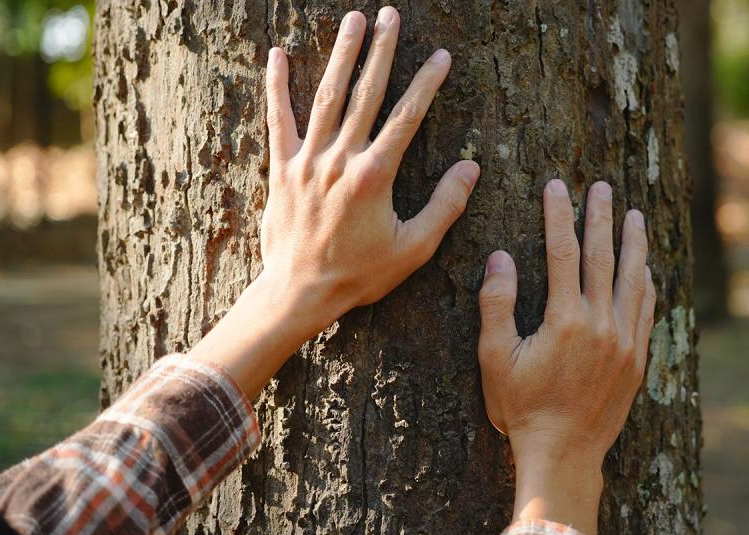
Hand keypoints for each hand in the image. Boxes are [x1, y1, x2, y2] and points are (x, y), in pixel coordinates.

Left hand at [191, 8, 477, 398]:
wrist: (299, 292)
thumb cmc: (360, 274)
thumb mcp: (413, 248)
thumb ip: (445, 206)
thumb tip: (471, 168)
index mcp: (376, 175)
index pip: (407, 117)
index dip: (427, 83)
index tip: (441, 56)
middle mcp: (341, 159)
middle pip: (366, 93)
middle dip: (381, 51)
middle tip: (390, 16)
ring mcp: (308, 160)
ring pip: (327, 96)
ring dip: (341, 55)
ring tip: (353, 20)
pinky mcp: (281, 168)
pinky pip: (279, 119)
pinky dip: (277, 86)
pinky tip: (277, 54)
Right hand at [477, 179, 656, 534]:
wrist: (564, 453)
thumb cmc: (522, 409)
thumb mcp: (494, 358)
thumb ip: (496, 304)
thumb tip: (500, 257)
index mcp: (565, 320)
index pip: (562, 253)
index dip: (559, 216)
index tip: (557, 187)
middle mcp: (601, 324)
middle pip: (603, 257)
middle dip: (601, 218)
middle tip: (603, 187)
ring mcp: (624, 342)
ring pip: (633, 279)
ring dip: (633, 244)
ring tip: (634, 216)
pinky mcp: (637, 359)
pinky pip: (646, 309)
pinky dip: (646, 282)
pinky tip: (645, 267)